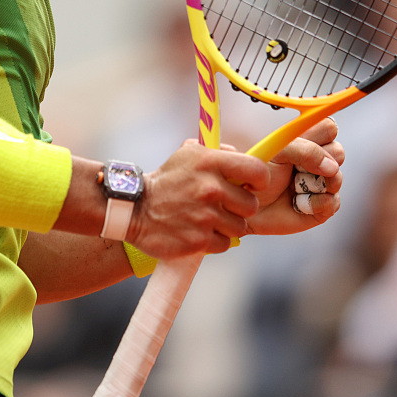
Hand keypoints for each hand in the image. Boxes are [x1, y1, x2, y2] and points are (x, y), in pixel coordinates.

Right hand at [126, 140, 270, 259]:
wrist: (136, 209)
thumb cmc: (167, 181)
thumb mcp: (188, 155)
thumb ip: (218, 152)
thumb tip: (243, 155)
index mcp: (210, 163)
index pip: (257, 170)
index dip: (260, 180)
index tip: (253, 185)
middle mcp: (210, 188)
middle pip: (251, 205)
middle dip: (241, 207)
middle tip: (225, 205)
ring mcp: (206, 216)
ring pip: (240, 227)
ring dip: (227, 225)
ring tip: (208, 218)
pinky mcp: (200, 240)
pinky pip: (224, 243)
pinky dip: (215, 240)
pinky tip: (199, 230)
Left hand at [246, 117, 343, 235]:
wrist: (248, 207)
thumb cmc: (259, 176)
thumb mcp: (276, 154)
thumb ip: (304, 150)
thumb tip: (332, 167)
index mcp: (306, 141)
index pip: (328, 128)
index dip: (321, 135)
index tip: (305, 143)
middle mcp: (318, 160)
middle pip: (338, 152)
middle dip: (318, 161)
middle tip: (295, 168)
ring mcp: (322, 183)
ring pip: (337, 178)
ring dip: (313, 184)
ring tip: (293, 187)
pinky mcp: (323, 206)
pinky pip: (333, 202)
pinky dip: (314, 203)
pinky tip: (297, 204)